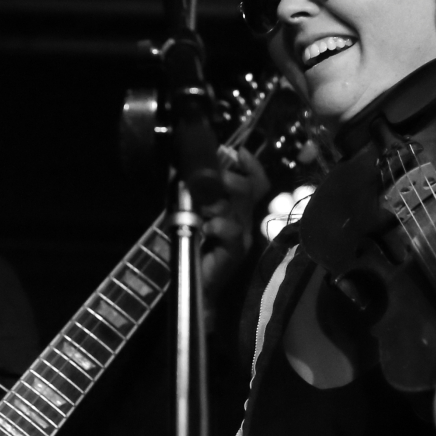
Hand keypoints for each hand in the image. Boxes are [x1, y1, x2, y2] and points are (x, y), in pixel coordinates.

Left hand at [201, 147, 270, 296]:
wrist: (196, 284)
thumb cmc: (194, 246)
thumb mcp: (192, 216)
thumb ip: (192, 197)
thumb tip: (180, 172)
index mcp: (236, 209)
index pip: (255, 183)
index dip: (252, 166)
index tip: (240, 152)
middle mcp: (243, 219)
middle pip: (250, 190)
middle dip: (232, 178)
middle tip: (214, 178)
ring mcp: (242, 235)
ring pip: (240, 209)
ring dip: (218, 203)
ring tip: (202, 208)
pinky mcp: (236, 251)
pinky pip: (233, 232)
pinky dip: (219, 225)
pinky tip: (206, 228)